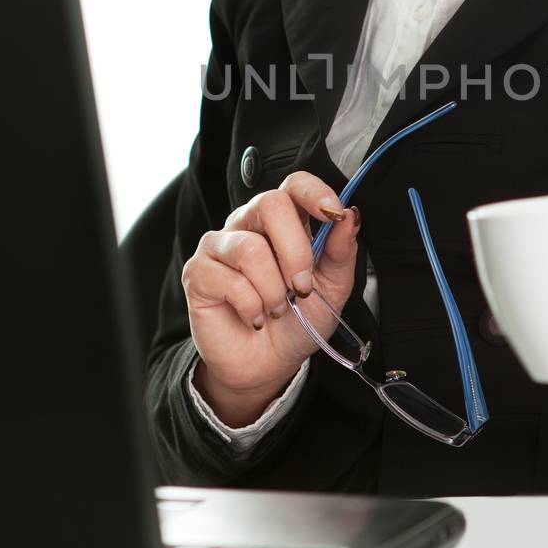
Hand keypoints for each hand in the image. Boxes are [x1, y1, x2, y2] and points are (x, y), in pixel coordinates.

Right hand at [182, 173, 359, 410]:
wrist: (268, 364)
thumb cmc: (299, 320)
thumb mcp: (332, 289)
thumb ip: (341, 252)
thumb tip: (350, 216)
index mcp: (284, 221)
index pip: (294, 184)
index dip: (313, 192)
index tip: (333, 213)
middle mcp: (248, 224)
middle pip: (270, 204)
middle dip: (295, 250)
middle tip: (302, 287)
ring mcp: (219, 246)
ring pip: (250, 248)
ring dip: (273, 290)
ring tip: (276, 310)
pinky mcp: (198, 272)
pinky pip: (229, 280)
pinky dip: (251, 306)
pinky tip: (254, 318)